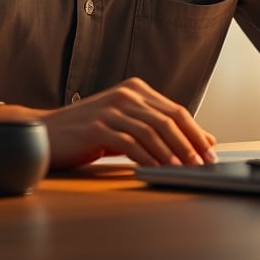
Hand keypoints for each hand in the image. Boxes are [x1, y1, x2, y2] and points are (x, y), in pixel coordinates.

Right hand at [0, 77, 216, 168]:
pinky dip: (149, 158)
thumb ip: (159, 128)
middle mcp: (125, 94)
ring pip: (153, 131)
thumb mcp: (127, 125)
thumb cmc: (89, 131)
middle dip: (191, 143)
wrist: (47, 132)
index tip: (211, 153)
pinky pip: (131, 144)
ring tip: (186, 170)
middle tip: (205, 164)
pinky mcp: (98, 127)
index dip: (196, 132)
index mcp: (135, 89)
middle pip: (169, 118)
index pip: (175, 110)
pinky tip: (158, 170)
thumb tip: (203, 138)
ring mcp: (111, 109)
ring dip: (173, 153)